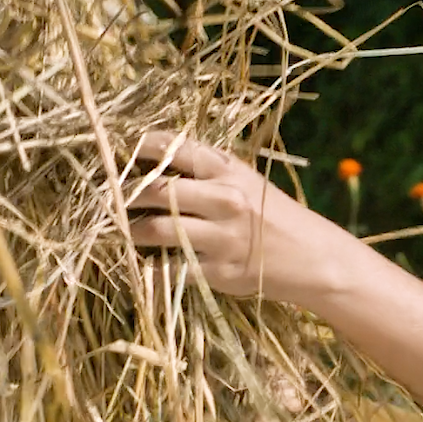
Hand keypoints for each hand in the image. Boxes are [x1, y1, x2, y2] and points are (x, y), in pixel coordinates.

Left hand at [127, 131, 324, 298]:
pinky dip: (148, 269)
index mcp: (229, 172)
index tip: (117, 151)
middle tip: (108, 199)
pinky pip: (170, 271)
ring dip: (131, 232)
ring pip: (156, 230)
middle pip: (156, 190)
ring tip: (122, 231)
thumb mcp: (248, 182)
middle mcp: (224, 200)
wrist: (314, 258)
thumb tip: (156, 158)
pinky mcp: (220, 272)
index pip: (174, 149)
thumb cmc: (276, 216)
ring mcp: (222, 238)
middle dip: (124, 195)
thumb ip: (209, 170)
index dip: (139, 147)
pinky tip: (141, 265)